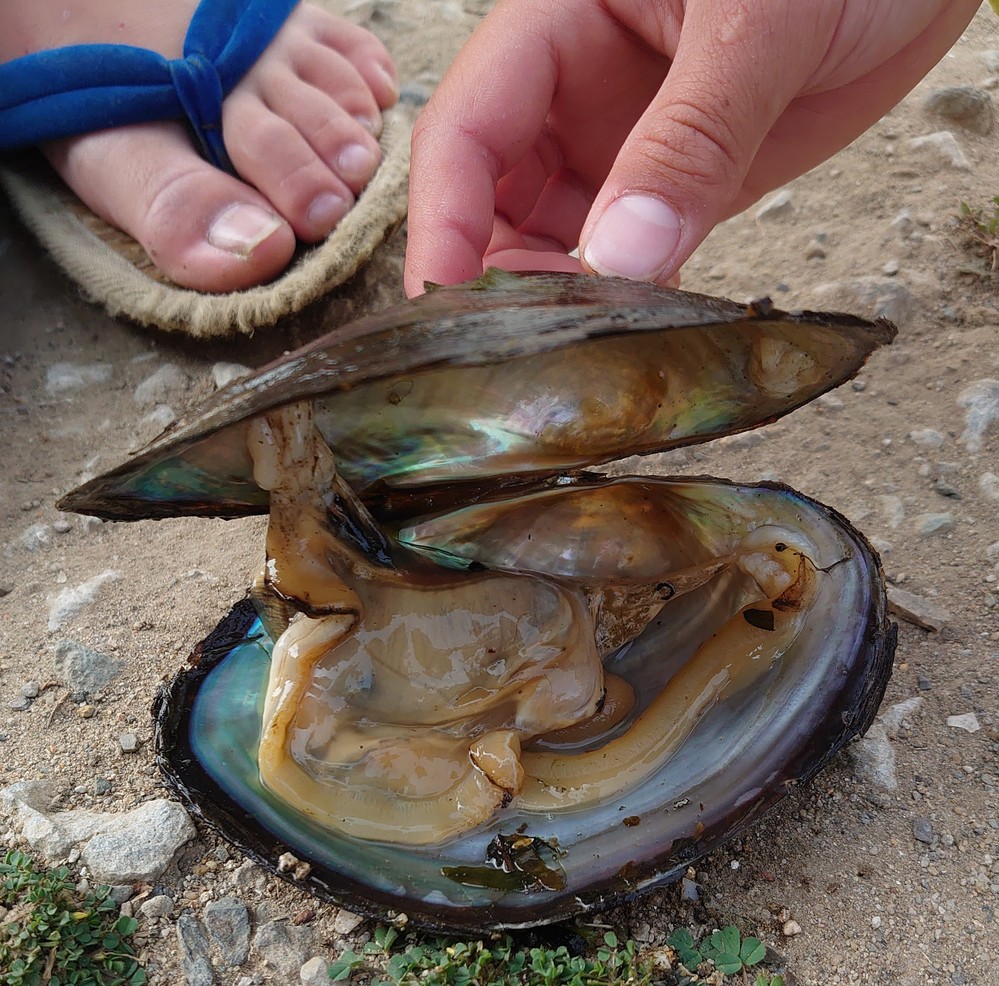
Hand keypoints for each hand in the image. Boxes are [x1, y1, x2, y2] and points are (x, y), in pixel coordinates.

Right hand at [404, 0, 978, 295]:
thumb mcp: (758, 23)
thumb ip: (690, 138)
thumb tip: (624, 255)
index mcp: (558, 23)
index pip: (464, 131)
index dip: (443, 220)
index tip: (447, 301)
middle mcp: (575, 94)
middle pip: (492, 202)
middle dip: (496, 277)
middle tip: (524, 347)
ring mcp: (625, 146)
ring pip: (555, 240)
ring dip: (559, 299)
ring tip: (579, 349)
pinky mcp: (678, 188)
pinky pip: (630, 256)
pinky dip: (626, 300)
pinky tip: (634, 335)